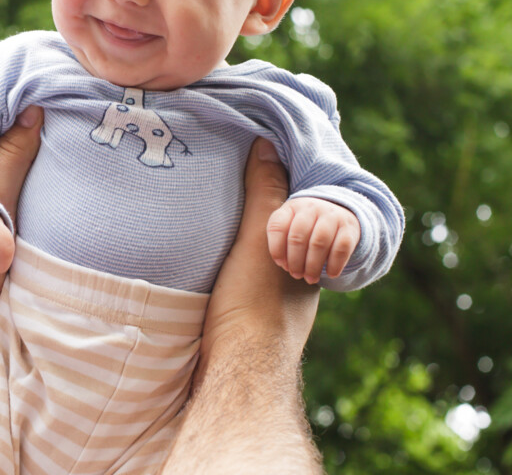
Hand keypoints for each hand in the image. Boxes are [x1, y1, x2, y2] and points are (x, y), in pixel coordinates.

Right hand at [201, 139, 318, 368]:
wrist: (236, 368)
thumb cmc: (255, 301)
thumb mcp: (261, 235)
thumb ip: (265, 191)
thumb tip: (268, 144)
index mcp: (308, 263)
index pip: (300, 218)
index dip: (282, 193)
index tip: (257, 169)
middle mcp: (293, 286)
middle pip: (279, 241)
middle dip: (261, 217)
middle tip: (228, 187)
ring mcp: (267, 307)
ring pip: (257, 264)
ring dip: (238, 245)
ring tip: (208, 217)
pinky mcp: (240, 322)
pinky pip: (236, 283)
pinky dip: (224, 267)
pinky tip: (202, 260)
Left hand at [267, 196, 359, 284]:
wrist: (339, 214)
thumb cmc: (308, 226)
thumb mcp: (291, 226)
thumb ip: (282, 241)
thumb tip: (285, 264)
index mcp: (292, 207)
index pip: (278, 226)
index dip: (276, 249)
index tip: (281, 264)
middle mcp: (311, 208)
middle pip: (298, 237)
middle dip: (295, 261)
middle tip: (296, 275)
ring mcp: (332, 216)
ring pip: (318, 243)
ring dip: (313, 266)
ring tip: (310, 278)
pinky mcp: (349, 228)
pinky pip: (341, 248)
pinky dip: (335, 264)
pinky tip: (330, 274)